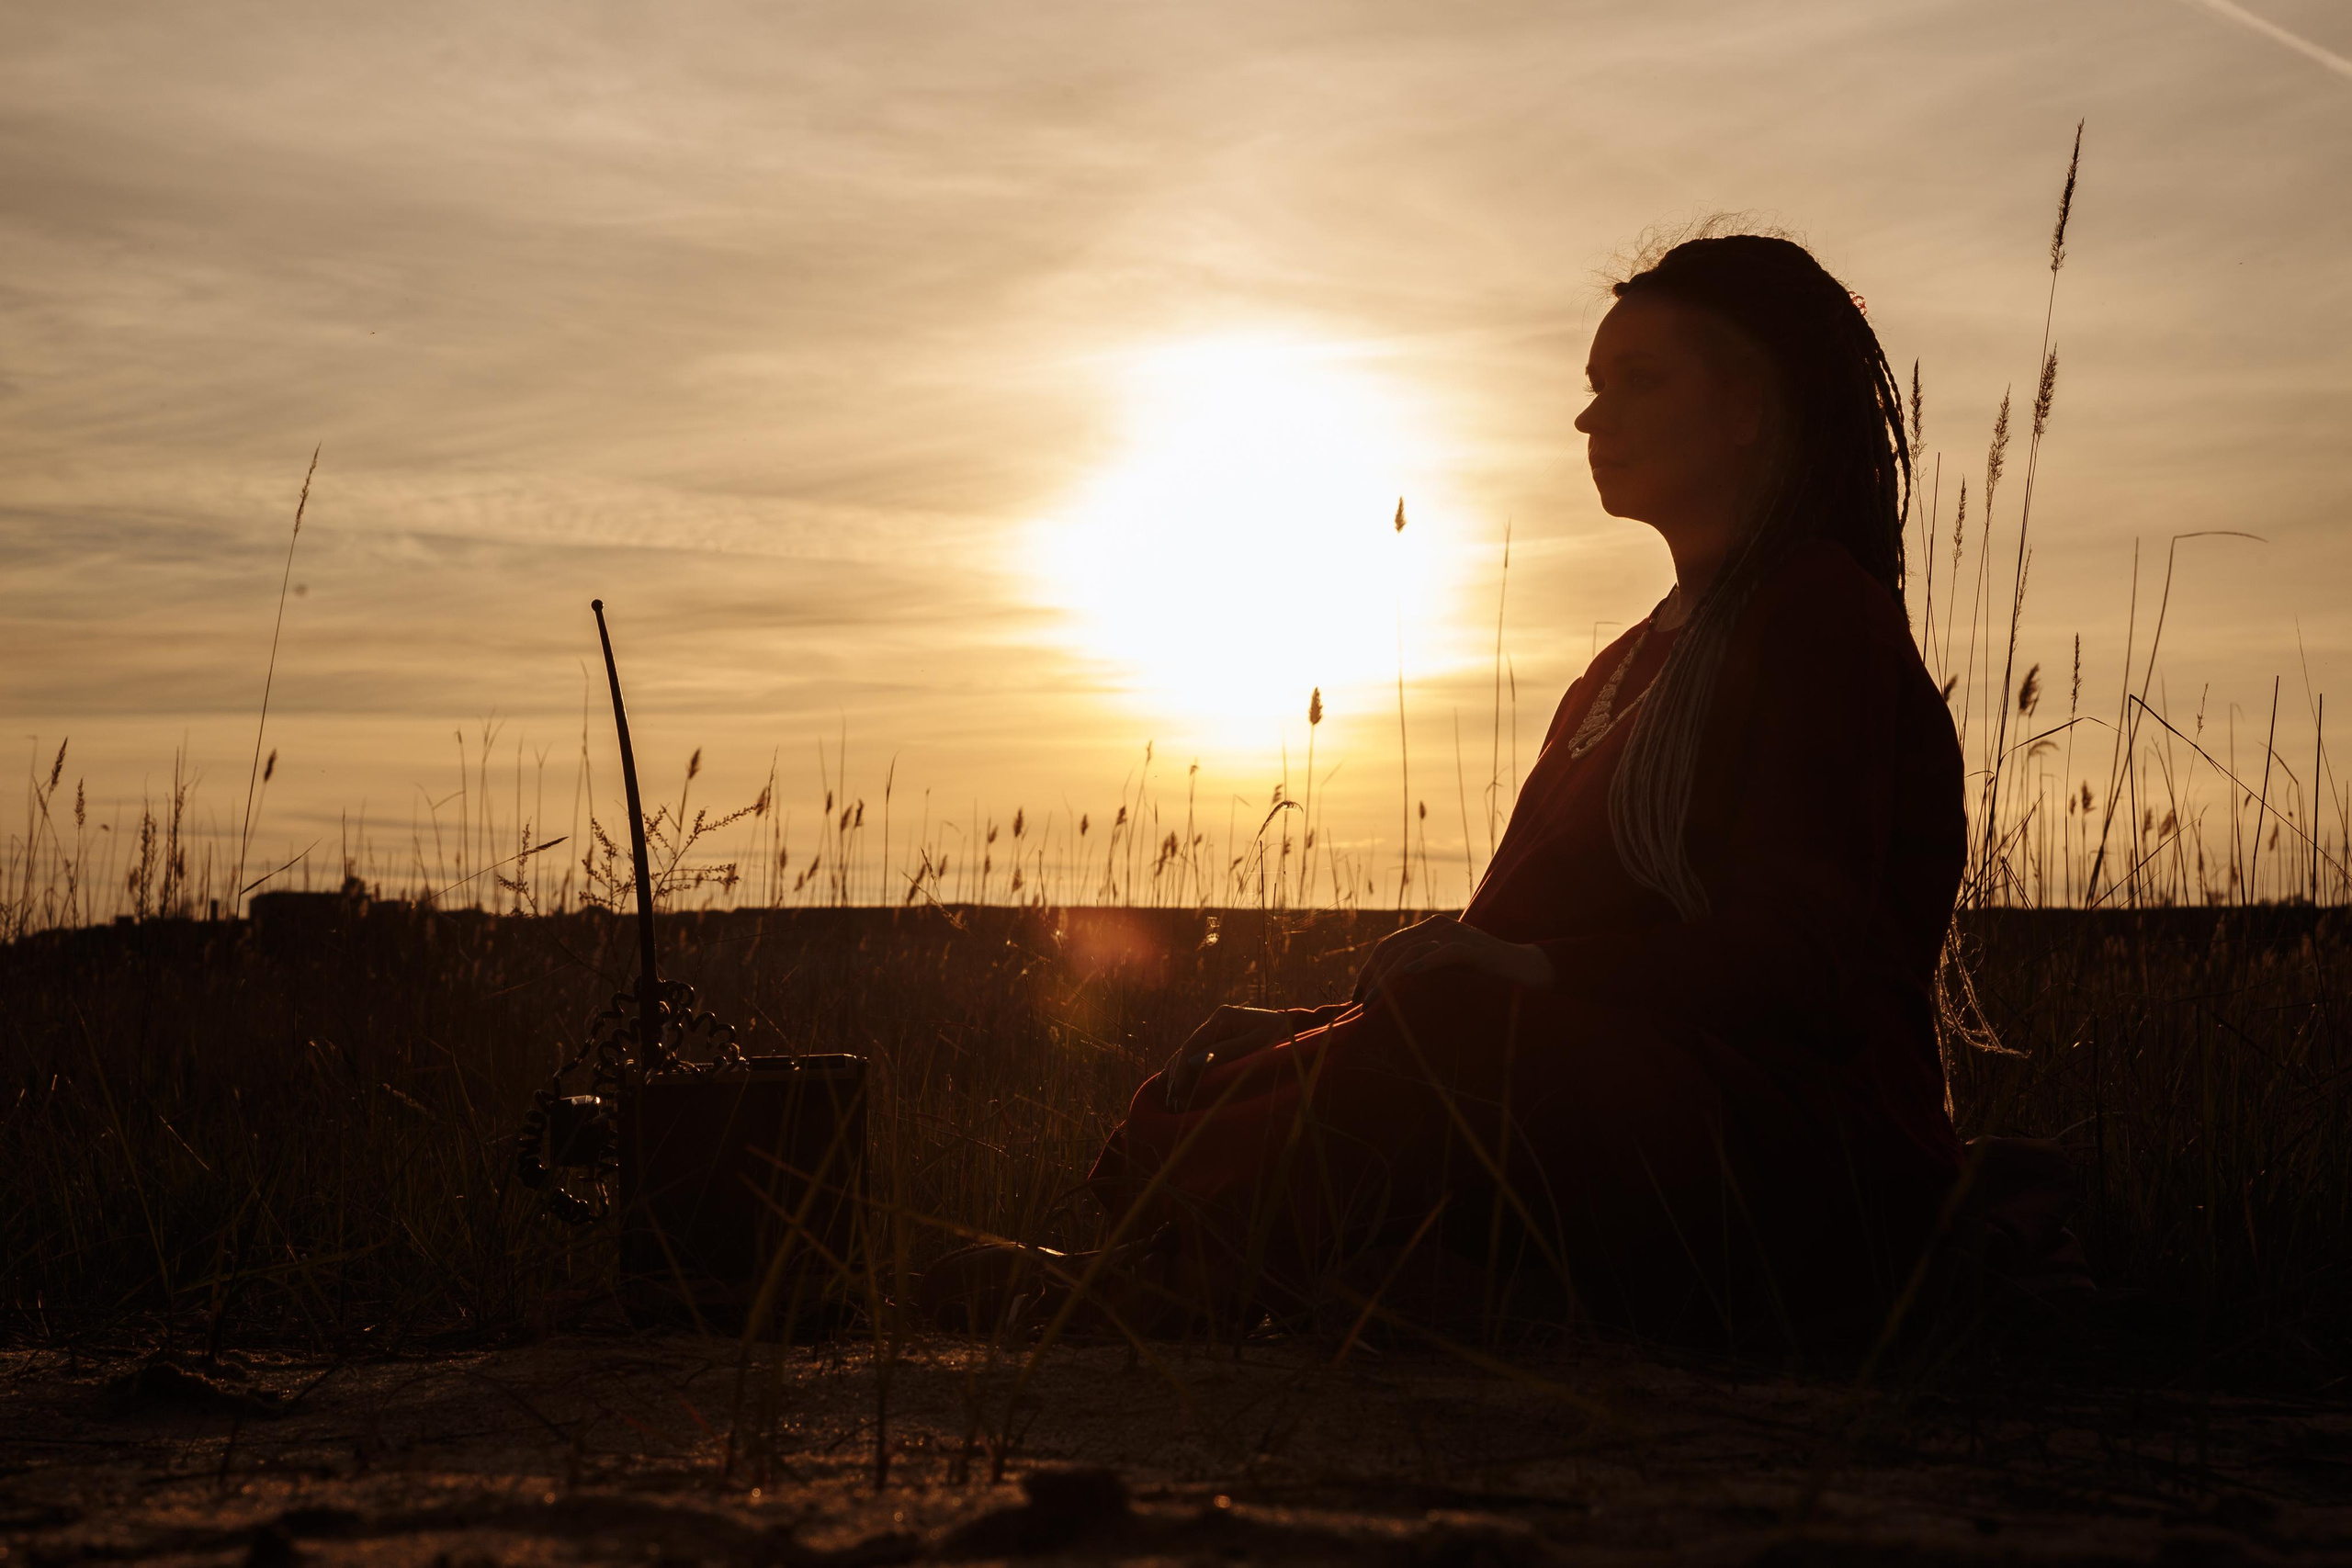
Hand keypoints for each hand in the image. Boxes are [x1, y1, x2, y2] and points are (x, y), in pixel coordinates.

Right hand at [1162, 1005, 1295, 1112]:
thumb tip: (1194, 1062)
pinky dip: (1187, 1071)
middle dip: (1177, 1076)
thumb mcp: (1258, 1045)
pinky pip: (1198, 1055)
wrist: (1295, 1030)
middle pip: (1188, 1050)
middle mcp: (1216, 1021)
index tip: (1177, 1091)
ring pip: (1189, 1053)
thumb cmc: (1282, 1038)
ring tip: (1172, 1099)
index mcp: (1223, 1017)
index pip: (1193, 1045)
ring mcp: (1216, 1029)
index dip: (1182, 1069)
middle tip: (1173, 1101)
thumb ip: (1227, 1052)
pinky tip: (1176, 1085)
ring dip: (1178, 1075)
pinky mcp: (1220, 1039)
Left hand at [1353, 915, 1552, 1000]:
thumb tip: (1386, 999)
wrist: (1524, 971)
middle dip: (1372, 977)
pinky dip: (1426, 963)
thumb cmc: (1483, 977)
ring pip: (1410, 951)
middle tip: (1360, 1005)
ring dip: (1389, 978)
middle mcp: (1437, 926)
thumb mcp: (1445, 973)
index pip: (1387, 946)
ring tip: (1375, 1000)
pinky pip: (1444, 952)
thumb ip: (1421, 976)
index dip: (1368, 971)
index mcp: (1428, 930)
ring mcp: (1456, 934)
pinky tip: (1410, 976)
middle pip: (1392, 948)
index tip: (1357, 997)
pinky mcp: (1474, 947)